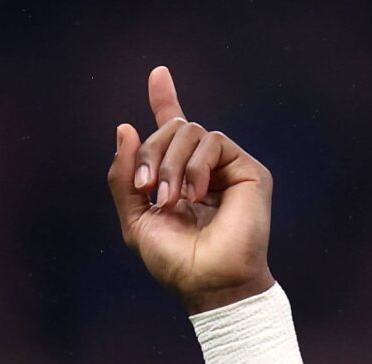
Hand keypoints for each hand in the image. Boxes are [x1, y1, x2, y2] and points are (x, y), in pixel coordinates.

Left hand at [106, 65, 273, 312]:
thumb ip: (124, 176)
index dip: (165, 99)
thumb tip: (125, 126)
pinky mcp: (247, 170)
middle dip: (151, 153)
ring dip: (171, 163)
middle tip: (148, 189)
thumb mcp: (135, 219)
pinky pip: (214, 141)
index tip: (158, 73)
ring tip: (171, 200)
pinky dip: (196, 166)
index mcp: (176, 177)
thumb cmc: (174, 261)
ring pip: (191, 131)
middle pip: (173, 128)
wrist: (208, 283)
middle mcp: (202, 168)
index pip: (172, 129)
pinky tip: (194, 195)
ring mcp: (225, 167)